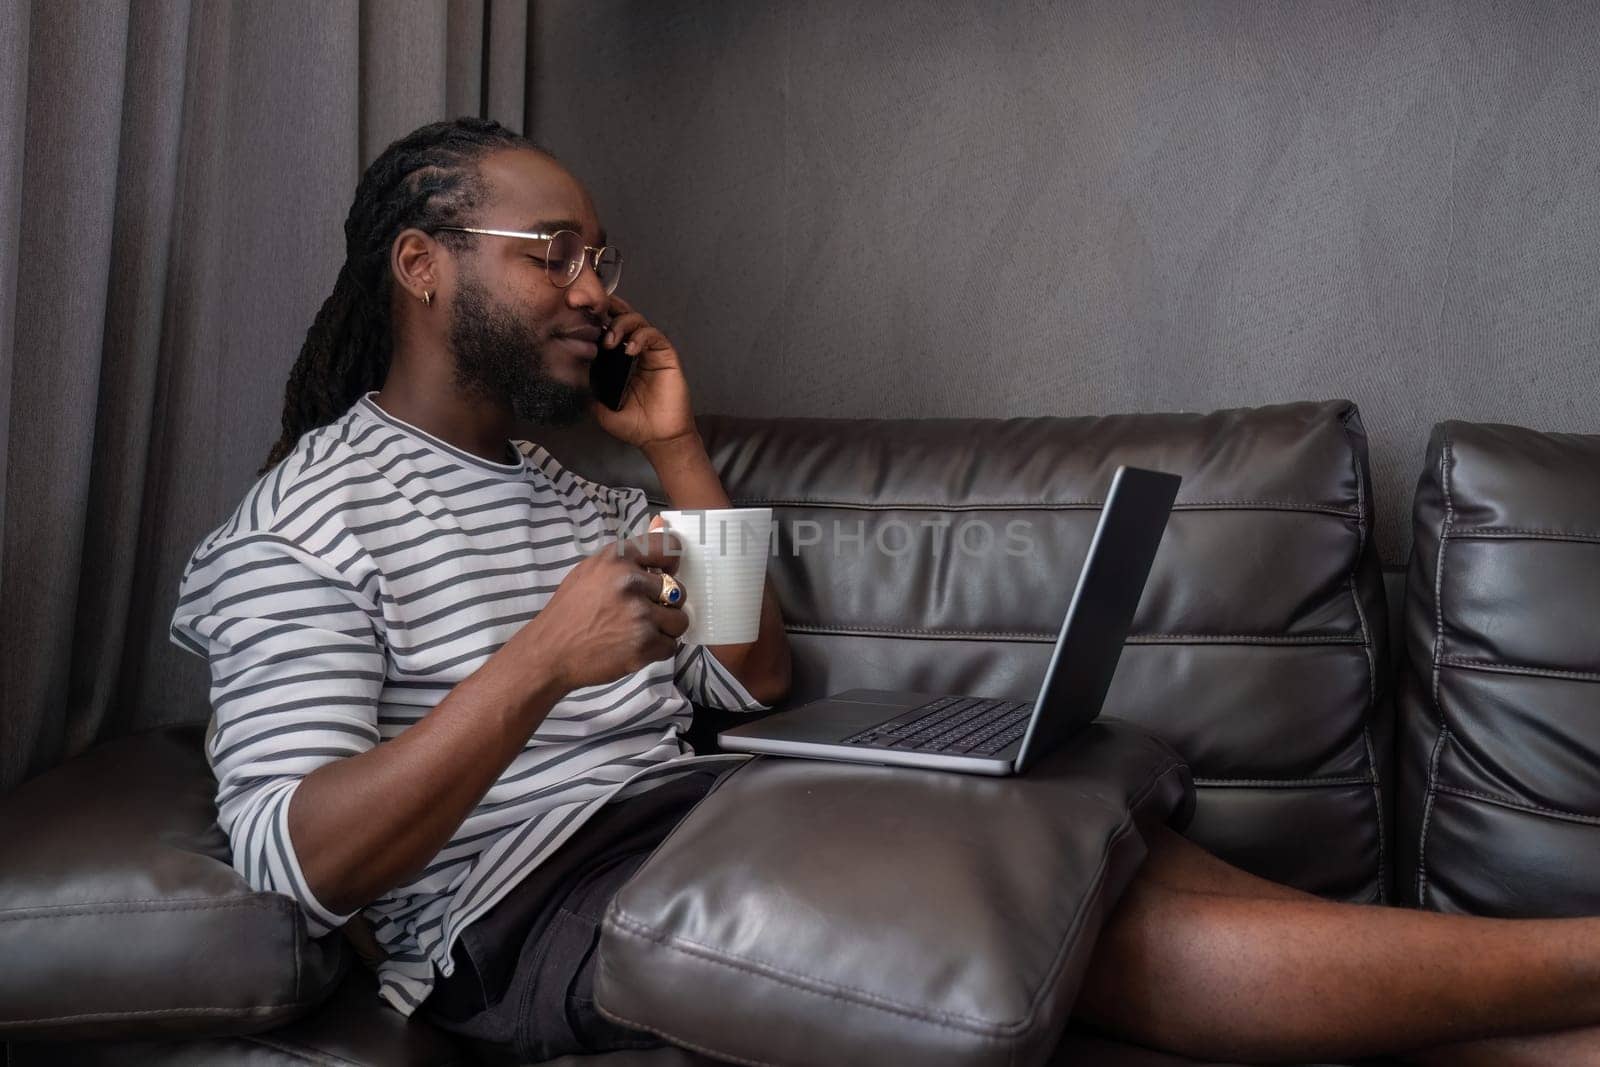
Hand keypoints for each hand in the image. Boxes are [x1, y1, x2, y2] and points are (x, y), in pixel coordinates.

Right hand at [508, 527, 688, 692]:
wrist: (548, 652)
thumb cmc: (570, 610)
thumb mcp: (592, 570)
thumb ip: (630, 552)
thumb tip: (662, 523)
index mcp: (616, 558)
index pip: (669, 548)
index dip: (671, 565)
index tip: (663, 576)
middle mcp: (630, 581)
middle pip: (678, 591)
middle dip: (664, 605)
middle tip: (640, 614)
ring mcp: (639, 614)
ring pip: (680, 620)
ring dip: (664, 629)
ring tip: (638, 632)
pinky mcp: (643, 644)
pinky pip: (671, 646)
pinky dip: (657, 650)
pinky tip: (633, 647)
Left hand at [589, 295, 697, 450]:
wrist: (658, 439)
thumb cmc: (634, 425)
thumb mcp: (599, 408)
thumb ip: (586, 390)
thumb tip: (566, 375)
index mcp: (618, 360)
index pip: (606, 329)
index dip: (595, 320)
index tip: (578, 321)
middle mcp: (634, 351)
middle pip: (622, 316)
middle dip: (608, 311)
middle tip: (594, 319)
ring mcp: (650, 352)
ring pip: (637, 320)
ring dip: (621, 325)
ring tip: (610, 342)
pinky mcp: (666, 356)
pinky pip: (654, 335)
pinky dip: (641, 337)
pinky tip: (630, 350)